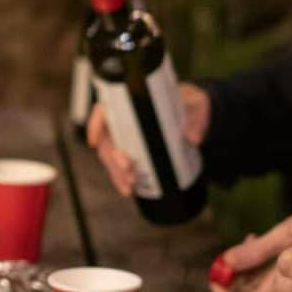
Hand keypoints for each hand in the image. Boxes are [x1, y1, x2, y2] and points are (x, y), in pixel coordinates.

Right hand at [85, 82, 209, 196]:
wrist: (196, 114)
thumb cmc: (191, 102)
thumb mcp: (196, 104)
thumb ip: (195, 117)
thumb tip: (192, 137)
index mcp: (134, 101)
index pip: (106, 108)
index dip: (96, 124)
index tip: (94, 141)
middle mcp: (126, 119)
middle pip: (107, 138)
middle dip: (113, 158)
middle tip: (128, 170)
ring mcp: (128, 136)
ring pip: (111, 155)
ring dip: (116, 172)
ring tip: (130, 186)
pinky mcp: (135, 151)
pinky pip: (121, 165)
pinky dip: (122, 178)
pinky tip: (129, 189)